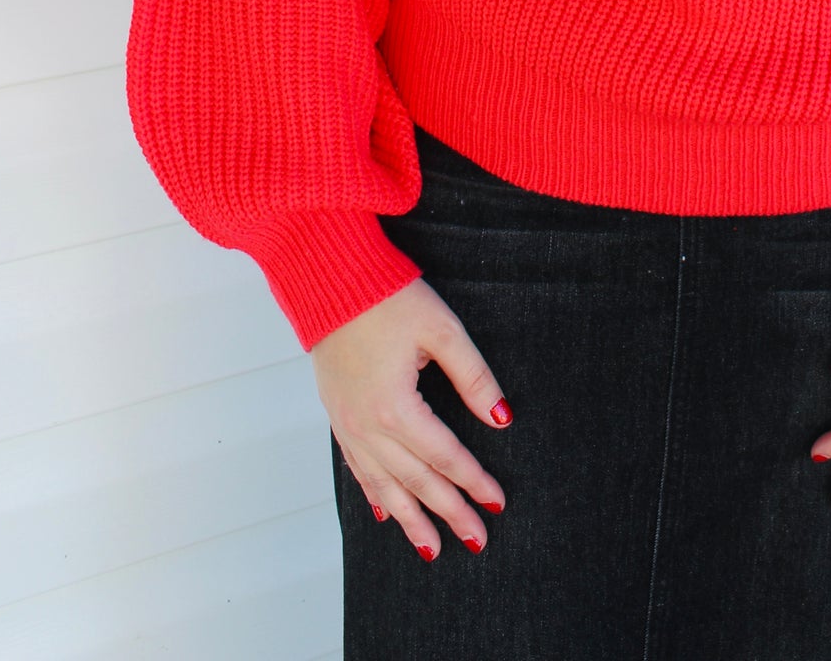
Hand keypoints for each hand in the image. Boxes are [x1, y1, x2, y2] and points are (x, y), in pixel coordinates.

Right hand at [311, 277, 512, 558]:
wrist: (329, 280)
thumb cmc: (388, 298)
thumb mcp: (442, 330)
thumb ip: (473, 376)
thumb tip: (501, 418)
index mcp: (396, 407)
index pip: (445, 456)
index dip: (473, 481)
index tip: (498, 502)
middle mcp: (367, 426)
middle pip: (416, 481)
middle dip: (448, 513)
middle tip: (476, 540)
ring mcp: (347, 424)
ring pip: (383, 486)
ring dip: (410, 519)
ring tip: (432, 550)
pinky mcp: (337, 415)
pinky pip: (357, 468)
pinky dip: (374, 494)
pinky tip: (384, 512)